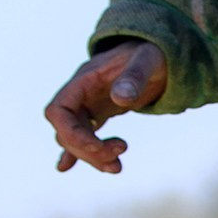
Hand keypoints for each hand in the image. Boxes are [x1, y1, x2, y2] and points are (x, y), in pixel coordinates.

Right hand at [46, 40, 168, 173]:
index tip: (97, 146)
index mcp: (85, 80)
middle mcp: (81, 93)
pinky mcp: (99, 112)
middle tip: (119, 158)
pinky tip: (65, 167)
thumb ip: (134, 77)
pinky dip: (77, 151)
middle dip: (88, 150)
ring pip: (75, 137)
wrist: (159, 50)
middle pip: (66, 130)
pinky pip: (82, 134)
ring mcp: (88, 104)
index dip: (71, 133)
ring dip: (91, 156)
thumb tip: (120, 99)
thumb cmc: (154, 52)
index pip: (58, 110)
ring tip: (118, 167)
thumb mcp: (148, 60)